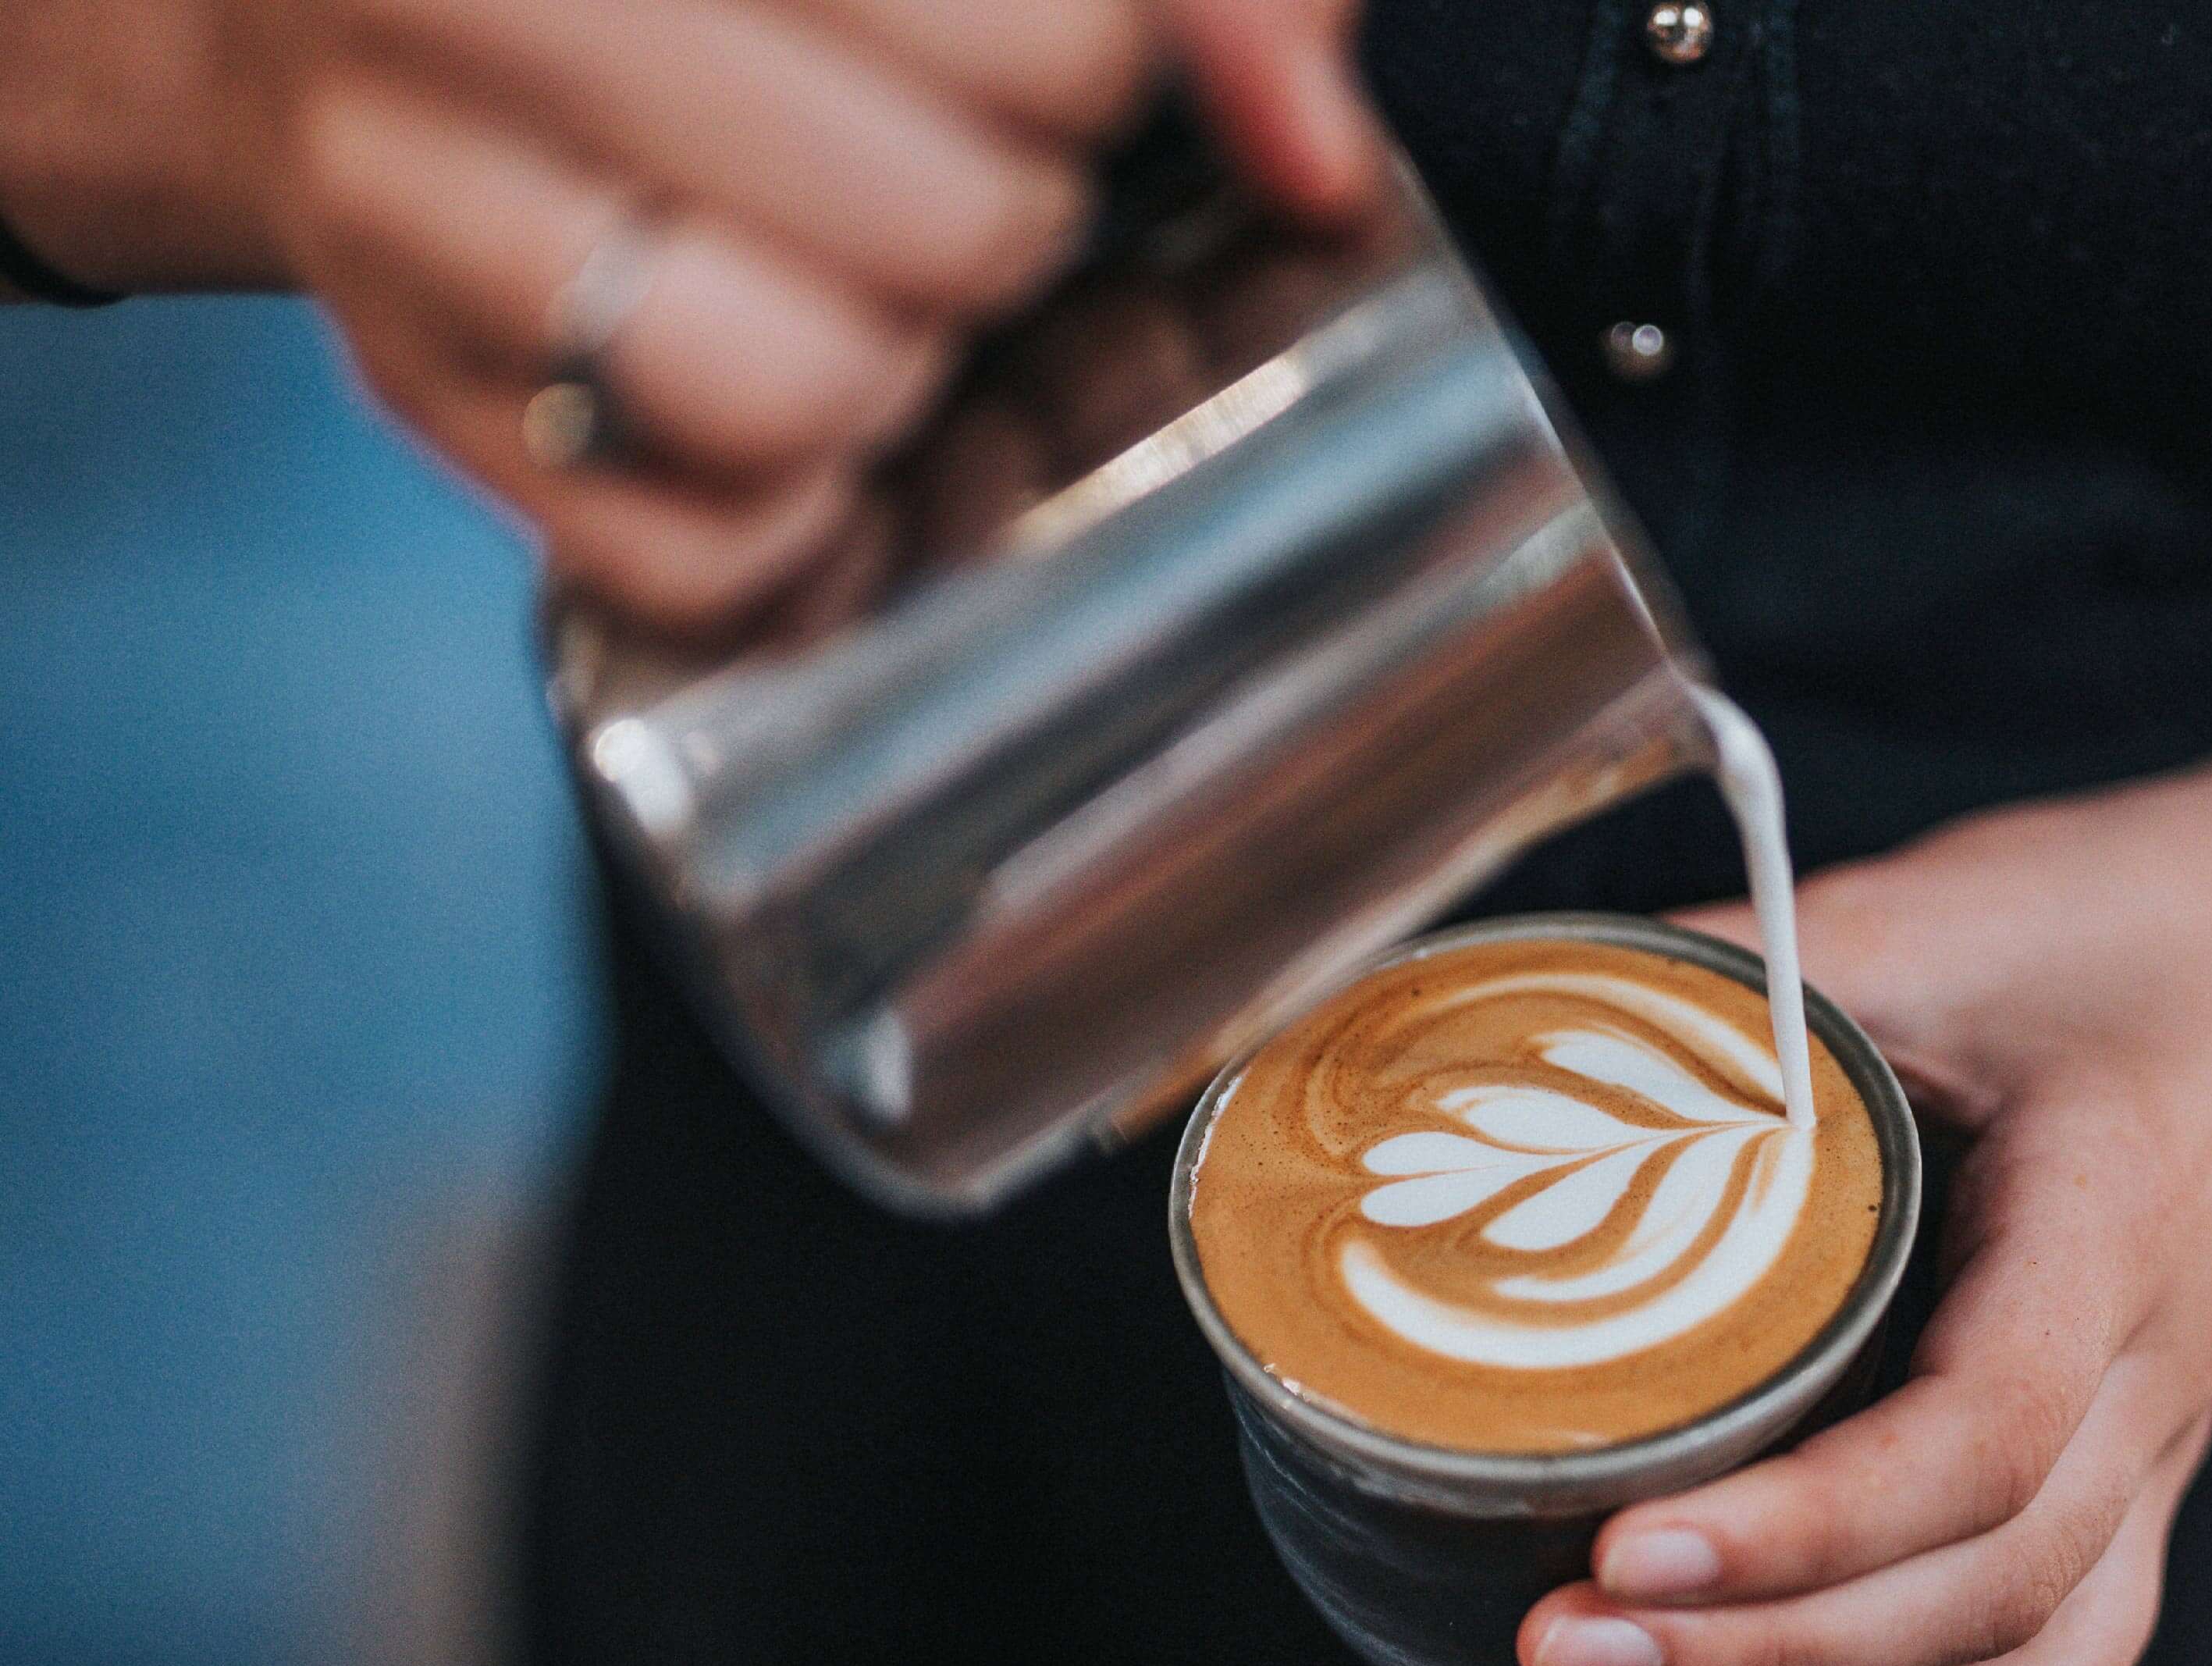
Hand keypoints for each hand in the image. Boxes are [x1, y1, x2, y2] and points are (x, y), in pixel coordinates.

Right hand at [188, 0, 1368, 622]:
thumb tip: (1313, 153)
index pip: (1039, 49)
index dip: (1087, 69)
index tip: (1044, 52)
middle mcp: (455, 0)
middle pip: (936, 228)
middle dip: (1004, 220)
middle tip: (963, 176)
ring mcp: (393, 200)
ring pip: (789, 399)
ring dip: (890, 375)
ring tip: (868, 289)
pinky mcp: (409, 388)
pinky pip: (696, 559)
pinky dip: (792, 529)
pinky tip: (795, 408)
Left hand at [1513, 728, 2211, 1665]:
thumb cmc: (2097, 927)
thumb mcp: (1915, 910)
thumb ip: (1721, 975)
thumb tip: (1486, 1035)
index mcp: (2117, 1223)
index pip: (1985, 1430)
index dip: (1807, 1520)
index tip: (1624, 1545)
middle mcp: (2165, 1368)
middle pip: (1995, 1581)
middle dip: (1770, 1646)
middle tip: (1564, 1641)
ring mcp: (2164, 1446)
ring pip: (2044, 1664)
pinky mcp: (2135, 1483)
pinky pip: (2061, 1665)